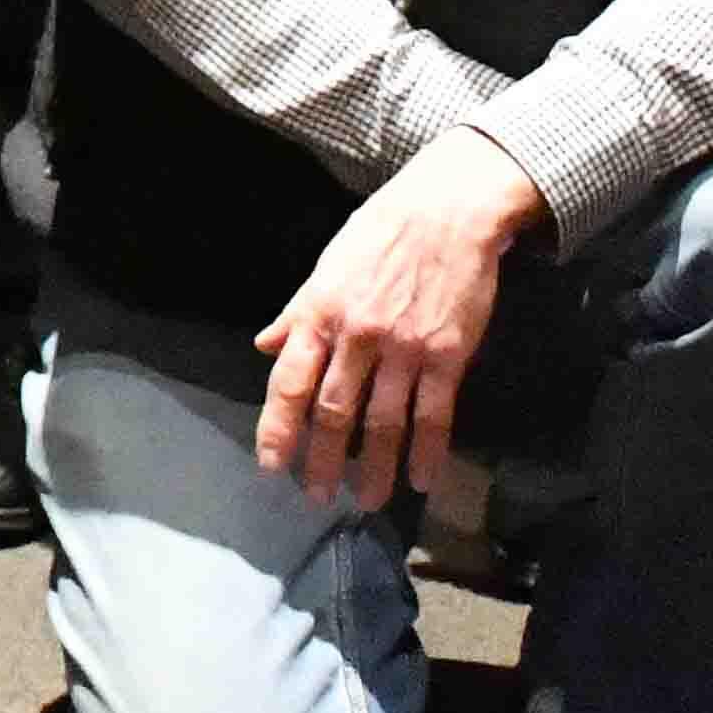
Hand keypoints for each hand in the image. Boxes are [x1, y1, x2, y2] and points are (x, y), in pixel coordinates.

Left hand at [252, 126, 536, 514]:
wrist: (446, 212)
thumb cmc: (380, 234)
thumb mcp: (327, 266)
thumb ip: (297, 313)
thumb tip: (265, 346)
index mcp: (319, 312)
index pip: (289, 382)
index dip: (278, 428)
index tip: (272, 464)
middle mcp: (356, 336)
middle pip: (333, 412)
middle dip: (322, 460)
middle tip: (317, 495)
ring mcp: (403, 349)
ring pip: (383, 422)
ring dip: (373, 468)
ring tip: (367, 499)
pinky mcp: (447, 356)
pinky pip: (434, 415)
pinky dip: (427, 452)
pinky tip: (422, 480)